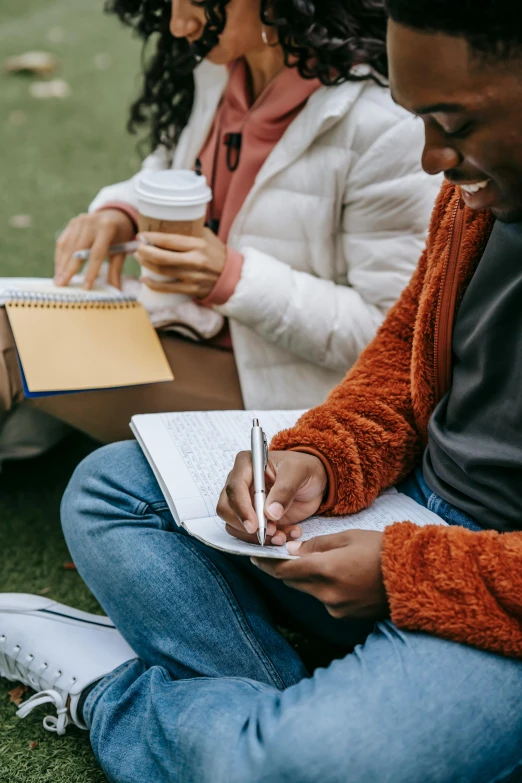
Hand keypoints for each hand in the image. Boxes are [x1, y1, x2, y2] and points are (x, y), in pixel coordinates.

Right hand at [54, 209, 135, 288]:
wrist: (115, 215)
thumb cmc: (120, 237)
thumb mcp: (121, 251)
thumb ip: (116, 270)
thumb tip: (116, 290)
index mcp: (107, 228)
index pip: (97, 253)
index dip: (91, 271)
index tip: (85, 287)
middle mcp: (91, 222)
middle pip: (77, 249)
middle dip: (69, 269)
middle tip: (61, 284)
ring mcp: (79, 221)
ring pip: (67, 246)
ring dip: (61, 264)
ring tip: (58, 280)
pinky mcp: (72, 223)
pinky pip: (63, 241)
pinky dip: (60, 256)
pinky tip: (58, 269)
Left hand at [136, 228, 225, 299]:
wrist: (232, 276)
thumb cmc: (216, 254)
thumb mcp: (207, 238)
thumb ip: (190, 232)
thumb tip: (166, 223)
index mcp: (198, 245)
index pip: (169, 241)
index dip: (152, 238)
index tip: (141, 235)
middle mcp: (195, 261)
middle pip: (162, 257)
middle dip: (145, 252)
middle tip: (138, 247)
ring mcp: (193, 277)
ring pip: (163, 272)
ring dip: (146, 265)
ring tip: (139, 258)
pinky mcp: (191, 289)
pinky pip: (167, 288)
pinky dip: (153, 284)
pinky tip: (144, 278)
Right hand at [217, 450, 326, 546]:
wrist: (313, 481)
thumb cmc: (303, 469)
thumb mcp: (299, 473)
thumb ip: (284, 491)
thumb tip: (270, 513)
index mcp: (247, 464)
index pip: (234, 488)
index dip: (241, 508)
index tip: (254, 526)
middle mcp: (239, 482)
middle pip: (226, 509)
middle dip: (246, 526)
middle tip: (270, 531)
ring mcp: (244, 501)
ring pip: (235, 525)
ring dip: (257, 536)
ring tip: (282, 535)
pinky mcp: (252, 517)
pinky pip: (248, 534)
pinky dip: (266, 539)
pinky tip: (285, 534)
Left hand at [252, 530, 388, 618]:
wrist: (414, 576)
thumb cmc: (381, 550)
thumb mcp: (347, 537)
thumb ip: (317, 545)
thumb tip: (294, 551)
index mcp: (326, 570)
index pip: (285, 570)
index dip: (267, 564)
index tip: (256, 557)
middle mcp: (327, 594)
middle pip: (293, 582)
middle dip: (286, 569)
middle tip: (283, 555)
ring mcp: (336, 608)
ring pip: (309, 591)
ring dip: (306, 578)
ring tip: (317, 562)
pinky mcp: (346, 616)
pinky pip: (325, 600)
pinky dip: (324, 588)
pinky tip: (339, 576)